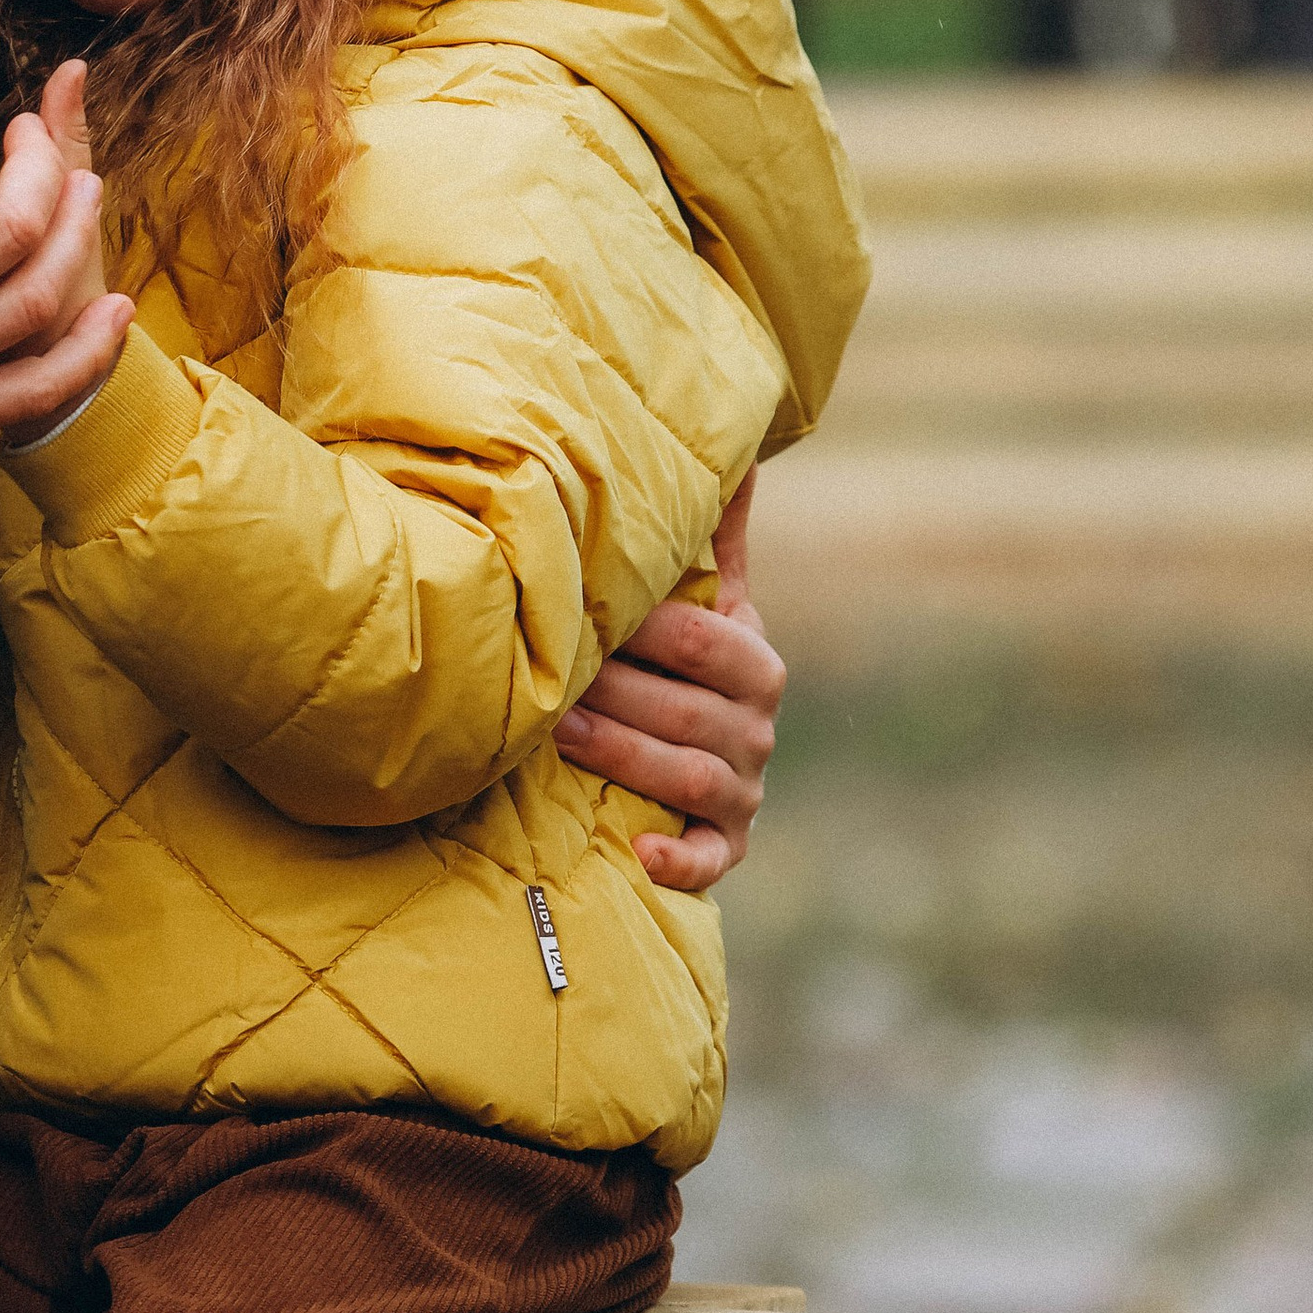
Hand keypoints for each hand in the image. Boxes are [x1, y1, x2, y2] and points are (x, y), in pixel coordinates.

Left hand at [550, 470, 786, 893]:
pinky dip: (678, 859)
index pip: (710, 640)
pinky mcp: (724, 848)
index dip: (650, 628)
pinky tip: (638, 848)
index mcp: (755, 664)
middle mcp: (758, 730)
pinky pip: (708, 860)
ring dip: (625, 756)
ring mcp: (743, 793)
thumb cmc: (673, 663)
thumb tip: (734, 452)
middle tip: (553, 677)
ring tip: (562, 735)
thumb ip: (712, 536)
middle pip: (691, 710)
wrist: (677, 763)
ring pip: (690, 776)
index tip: (588, 611)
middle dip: (620, 692)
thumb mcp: (705, 600)